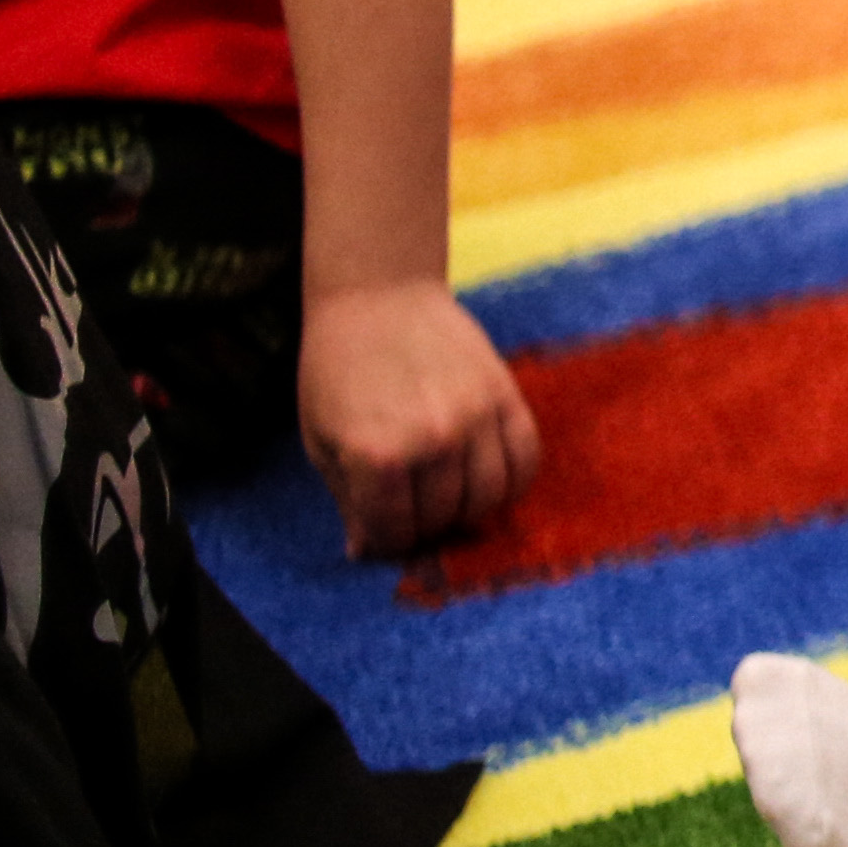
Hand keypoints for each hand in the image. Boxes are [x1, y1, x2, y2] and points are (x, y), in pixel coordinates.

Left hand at [296, 282, 540, 561]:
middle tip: (412, 518)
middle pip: (442, 517)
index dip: (384, 543)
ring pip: (489, 496)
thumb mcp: (322, 438)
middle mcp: (433, 440)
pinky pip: (525, 458)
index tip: (379, 537)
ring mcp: (476, 417)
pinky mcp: (506, 394)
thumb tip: (367, 550)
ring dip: (468, 511)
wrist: (379, 296)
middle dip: (424, 528)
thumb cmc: (337, 367)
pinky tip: (488, 482)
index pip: (393, 531)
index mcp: (377, 454)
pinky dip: (512, 482)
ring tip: (448, 500)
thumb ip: (349, 498)